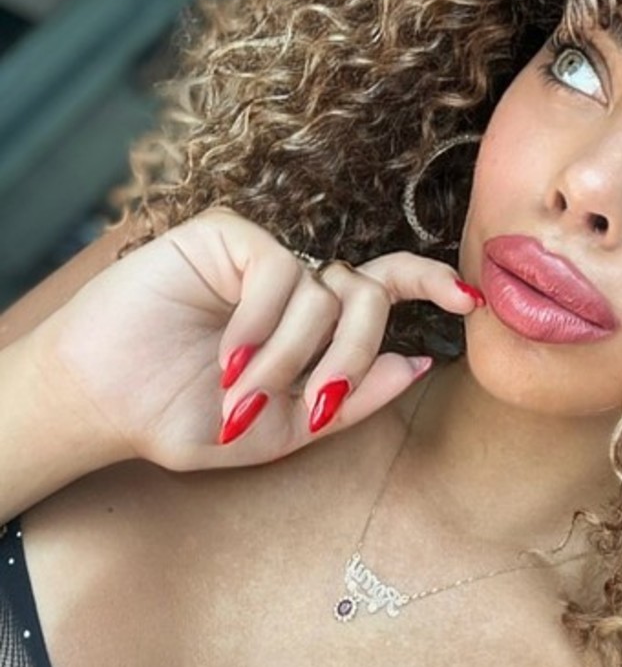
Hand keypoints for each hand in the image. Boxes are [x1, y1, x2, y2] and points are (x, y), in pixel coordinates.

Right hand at [35, 207, 477, 473]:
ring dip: (292, 356)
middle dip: (353, 355)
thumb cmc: (186, 418)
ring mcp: (262, 255)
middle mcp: (296, 281)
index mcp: (315, 322)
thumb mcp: (283, 429)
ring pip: (326, 292)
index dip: (431, 284)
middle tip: (312, 399)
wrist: (106, 406)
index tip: (470, 302)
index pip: (388, 286)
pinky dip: (263, 324)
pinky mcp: (226, 236)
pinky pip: (281, 271)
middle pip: (370, 294)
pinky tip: (230, 355)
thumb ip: (350, 400)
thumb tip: (420, 364)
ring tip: (242, 392)